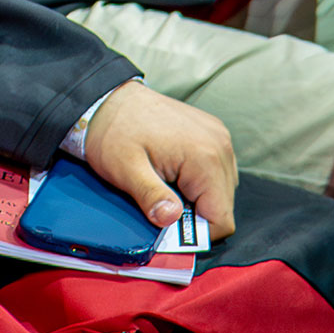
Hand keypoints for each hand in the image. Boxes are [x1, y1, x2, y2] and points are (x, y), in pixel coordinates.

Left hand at [83, 79, 235, 235]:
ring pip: (221, 191)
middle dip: (195, 216)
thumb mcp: (125, 169)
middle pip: (223, 206)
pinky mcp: (212, 134)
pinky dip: (198, 182)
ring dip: (197, 199)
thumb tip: (171, 220)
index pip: (221, 219)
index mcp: (205, 157)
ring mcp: (219, 137)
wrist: (110, 98)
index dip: (196, 234)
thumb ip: (151, 196)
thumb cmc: (115, 131)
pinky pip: (216, 172)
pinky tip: (173, 175)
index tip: (169, 229)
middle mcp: (220, 145)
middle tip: (162, 207)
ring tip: (166, 188)